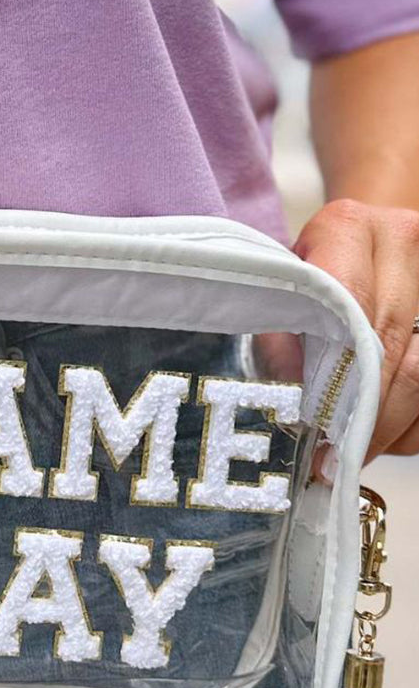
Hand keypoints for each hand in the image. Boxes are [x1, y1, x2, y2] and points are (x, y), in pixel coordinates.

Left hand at [295, 198, 418, 459]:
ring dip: (395, 425)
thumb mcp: (287, 290)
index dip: (334, 376)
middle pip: (395, 347)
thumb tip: (291, 397)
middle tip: (338, 459)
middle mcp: (405, 238)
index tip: (317, 429)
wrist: (374, 239)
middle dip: (366, 416)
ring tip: (363, 451)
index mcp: (348, 227)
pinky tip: (393, 432)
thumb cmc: (319, 270)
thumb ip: (281, 334)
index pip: (349, 307)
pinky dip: (416, 422)